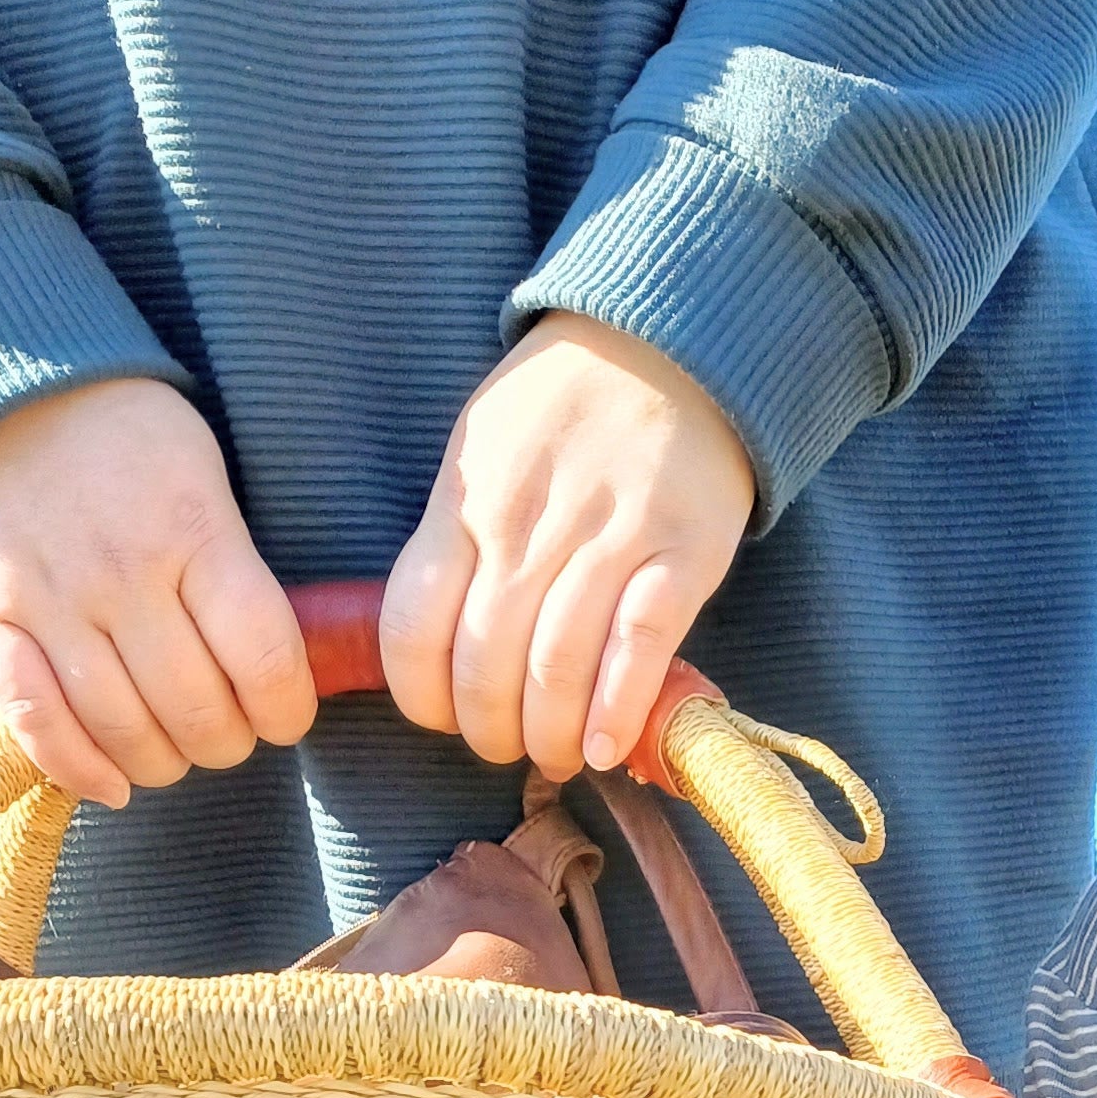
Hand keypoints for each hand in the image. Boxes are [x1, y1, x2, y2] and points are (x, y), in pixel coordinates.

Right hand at [0, 380, 314, 807]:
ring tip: (172, 751)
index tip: (283, 717)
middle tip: (224, 732)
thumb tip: (277, 665)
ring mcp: (48, 598)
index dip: (285, 712)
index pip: (263, 660)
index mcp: (192, 529)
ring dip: (161, 762)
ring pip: (123, 729)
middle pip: (197, 711)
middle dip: (226, 743)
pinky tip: (112, 783)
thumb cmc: (120, 433)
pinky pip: (35, 721)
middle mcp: (122, 571)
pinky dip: (79, 769)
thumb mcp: (201, 470)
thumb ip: (233, 564)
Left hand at [381, 312, 755, 777]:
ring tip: (556, 755)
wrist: (670, 342)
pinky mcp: (681, 553)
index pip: (415, 627)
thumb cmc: (565, 407)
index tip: (443, 718)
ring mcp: (609, 538)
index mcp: (468, 501)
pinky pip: (637, 649)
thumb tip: (436, 641)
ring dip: (548, 736)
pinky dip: (615, 710)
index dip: (422, 698)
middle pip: (485, 665)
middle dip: (488, 731)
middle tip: (506, 745)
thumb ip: (456, 536)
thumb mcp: (480, 451)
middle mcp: (529, 525)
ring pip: (556, 670)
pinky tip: (604, 748)